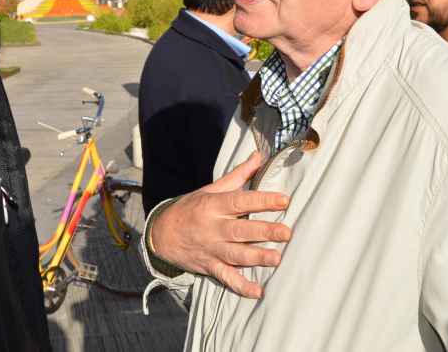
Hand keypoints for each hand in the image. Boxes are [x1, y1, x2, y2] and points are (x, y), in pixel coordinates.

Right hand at [150, 151, 290, 297]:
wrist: (161, 233)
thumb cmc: (190, 208)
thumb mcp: (210, 189)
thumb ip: (237, 175)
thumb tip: (259, 156)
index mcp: (213, 205)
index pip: (240, 201)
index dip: (262, 201)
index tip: (283, 200)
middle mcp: (213, 228)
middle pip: (241, 230)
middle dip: (264, 232)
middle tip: (286, 232)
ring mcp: (211, 249)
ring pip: (236, 255)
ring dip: (256, 257)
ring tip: (276, 259)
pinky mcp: (209, 266)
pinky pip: (225, 277)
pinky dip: (240, 286)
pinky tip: (257, 292)